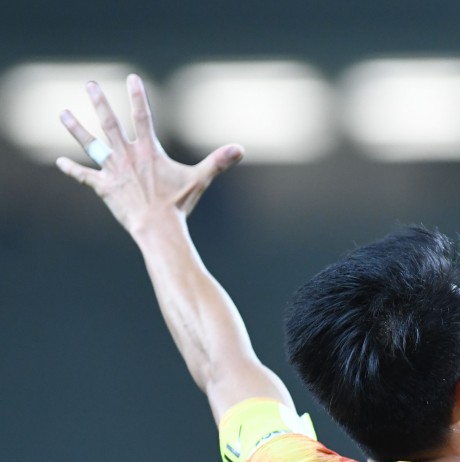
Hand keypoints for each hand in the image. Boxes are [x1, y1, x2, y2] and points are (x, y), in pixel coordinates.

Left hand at [56, 74, 243, 235]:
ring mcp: (113, 171)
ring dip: (75, 128)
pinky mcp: (104, 187)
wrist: (157, 227)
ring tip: (62, 113)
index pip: (143, 116)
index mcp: (149, 150)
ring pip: (91, 144)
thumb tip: (240, 149)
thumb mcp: (199, 179)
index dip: (138, 96)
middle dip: (99, 102)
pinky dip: (72, 170)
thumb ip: (218, 162)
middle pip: (110, 123)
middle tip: (89, 84)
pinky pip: (85, 176)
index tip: (131, 78)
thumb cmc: (178, 204)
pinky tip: (59, 162)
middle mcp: (127, 156)